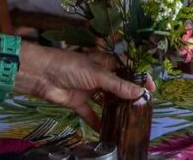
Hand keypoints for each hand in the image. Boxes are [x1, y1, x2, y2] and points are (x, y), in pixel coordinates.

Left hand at [15, 43, 155, 128]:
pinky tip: (106, 130)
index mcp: (105, 63)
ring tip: (129, 118)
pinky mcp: (77, 102)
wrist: (41, 75)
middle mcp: (98, 76)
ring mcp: (88, 89)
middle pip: (117, 86)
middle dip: (129, 95)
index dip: (139, 77)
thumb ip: (118, 85)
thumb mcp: (97, 74)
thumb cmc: (71, 66)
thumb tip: (140, 93)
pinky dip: (96, 121)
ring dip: (115, 108)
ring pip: (105, 100)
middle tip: (142, 107)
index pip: (127, 69)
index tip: (151, 88)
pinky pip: (90, 113)